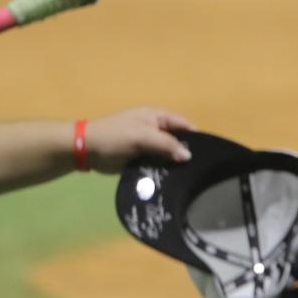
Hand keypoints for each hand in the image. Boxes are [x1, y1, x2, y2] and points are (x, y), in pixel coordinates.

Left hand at [79, 106, 194, 174]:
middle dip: (185, 152)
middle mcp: (155, 129)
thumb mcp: (142, 136)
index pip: (183, 124)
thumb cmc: (115, 136)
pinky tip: (173, 181)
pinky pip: (157, 164)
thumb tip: (188, 155)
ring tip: (189, 179)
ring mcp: (148, 144)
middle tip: (200, 170)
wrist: (87, 149)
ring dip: (174, 164)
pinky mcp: (141, 158)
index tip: (209, 153)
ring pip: (168, 154)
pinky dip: (163, 170)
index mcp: (157, 116)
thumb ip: (166, 144)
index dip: (196, 136)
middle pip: (177, 140)